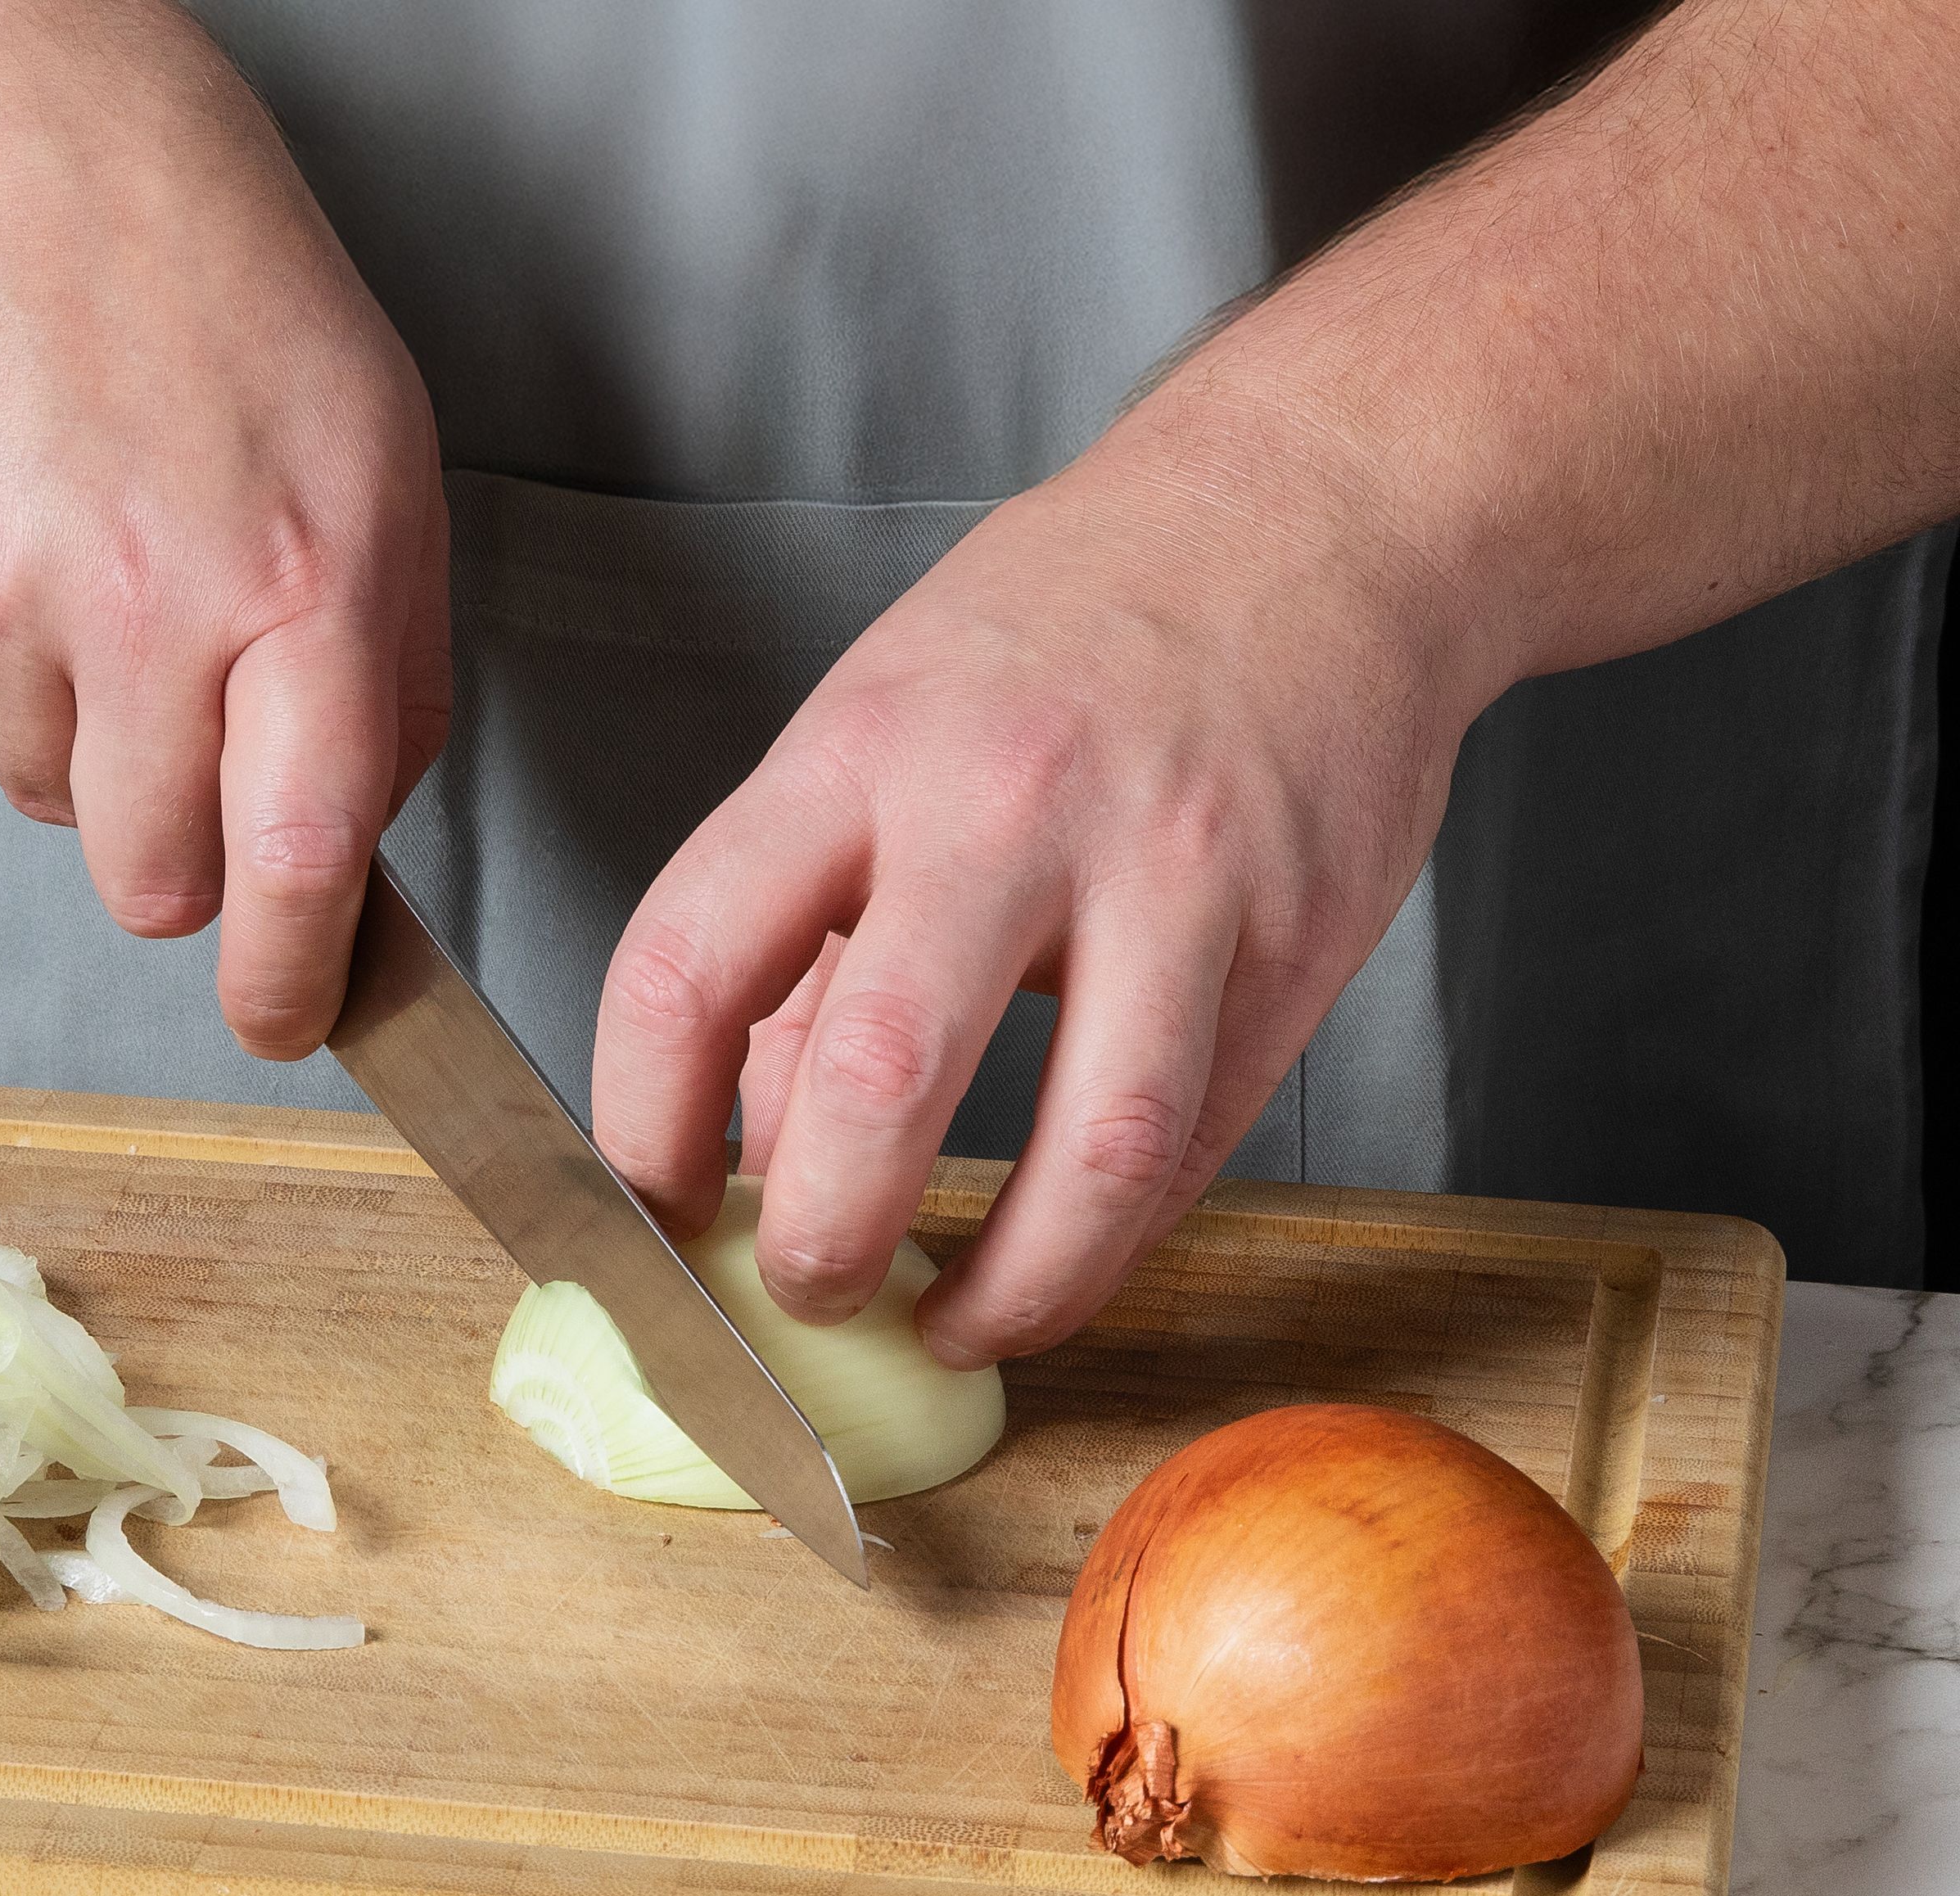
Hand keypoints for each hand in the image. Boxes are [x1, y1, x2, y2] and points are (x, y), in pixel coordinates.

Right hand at [0, 6, 449, 1055]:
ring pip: (44, 800)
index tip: (285, 1020)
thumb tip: (353, 855)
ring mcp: (0, 590)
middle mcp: (151, 596)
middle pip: (152, 879)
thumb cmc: (218, 307)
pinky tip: (17, 531)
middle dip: (176, 858)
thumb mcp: (384, 463)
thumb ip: (392, 677)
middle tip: (184, 740)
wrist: (4, 156)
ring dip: (80, 734)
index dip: (290, 975)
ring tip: (98, 565)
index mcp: (306, 574)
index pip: (301, 851)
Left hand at [591, 393, 1501, 1366]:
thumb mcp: (880, 729)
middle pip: (879, 1076)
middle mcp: (1005, 807)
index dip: (641, 1123)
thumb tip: (750, 1149)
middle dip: (819, 1239)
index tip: (650, 1203)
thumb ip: (804, 939)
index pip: (686, 963)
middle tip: (801, 1296)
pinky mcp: (1301, 937)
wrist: (1320, 505)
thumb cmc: (1071, 626)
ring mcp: (1171, 874)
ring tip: (953, 1325)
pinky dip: (1117, 1234)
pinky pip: (1197, 1141)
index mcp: (859, 752)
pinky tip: (1064, 1255)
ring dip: (1008, 1288)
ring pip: (1092, 1150)